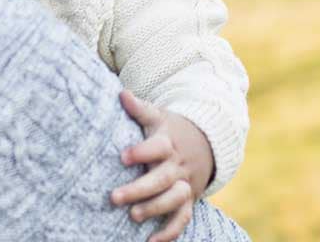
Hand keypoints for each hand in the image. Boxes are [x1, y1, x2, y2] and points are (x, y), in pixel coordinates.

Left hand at [112, 91, 214, 240]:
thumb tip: (122, 93)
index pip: (158, 147)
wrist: (205, 143)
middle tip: (114, 197)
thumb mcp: (158, 116)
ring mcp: (185, 184)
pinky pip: (183, 218)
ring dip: (154, 209)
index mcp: (168, 143)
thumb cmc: (171, 129)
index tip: (123, 157)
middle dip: (139, 189)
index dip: (142, 152)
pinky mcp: (189, 200)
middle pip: (162, 179)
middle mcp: (177, 166)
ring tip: (132, 216)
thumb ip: (139, 109)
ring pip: (174, 200)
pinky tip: (152, 241)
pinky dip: (170, 232)